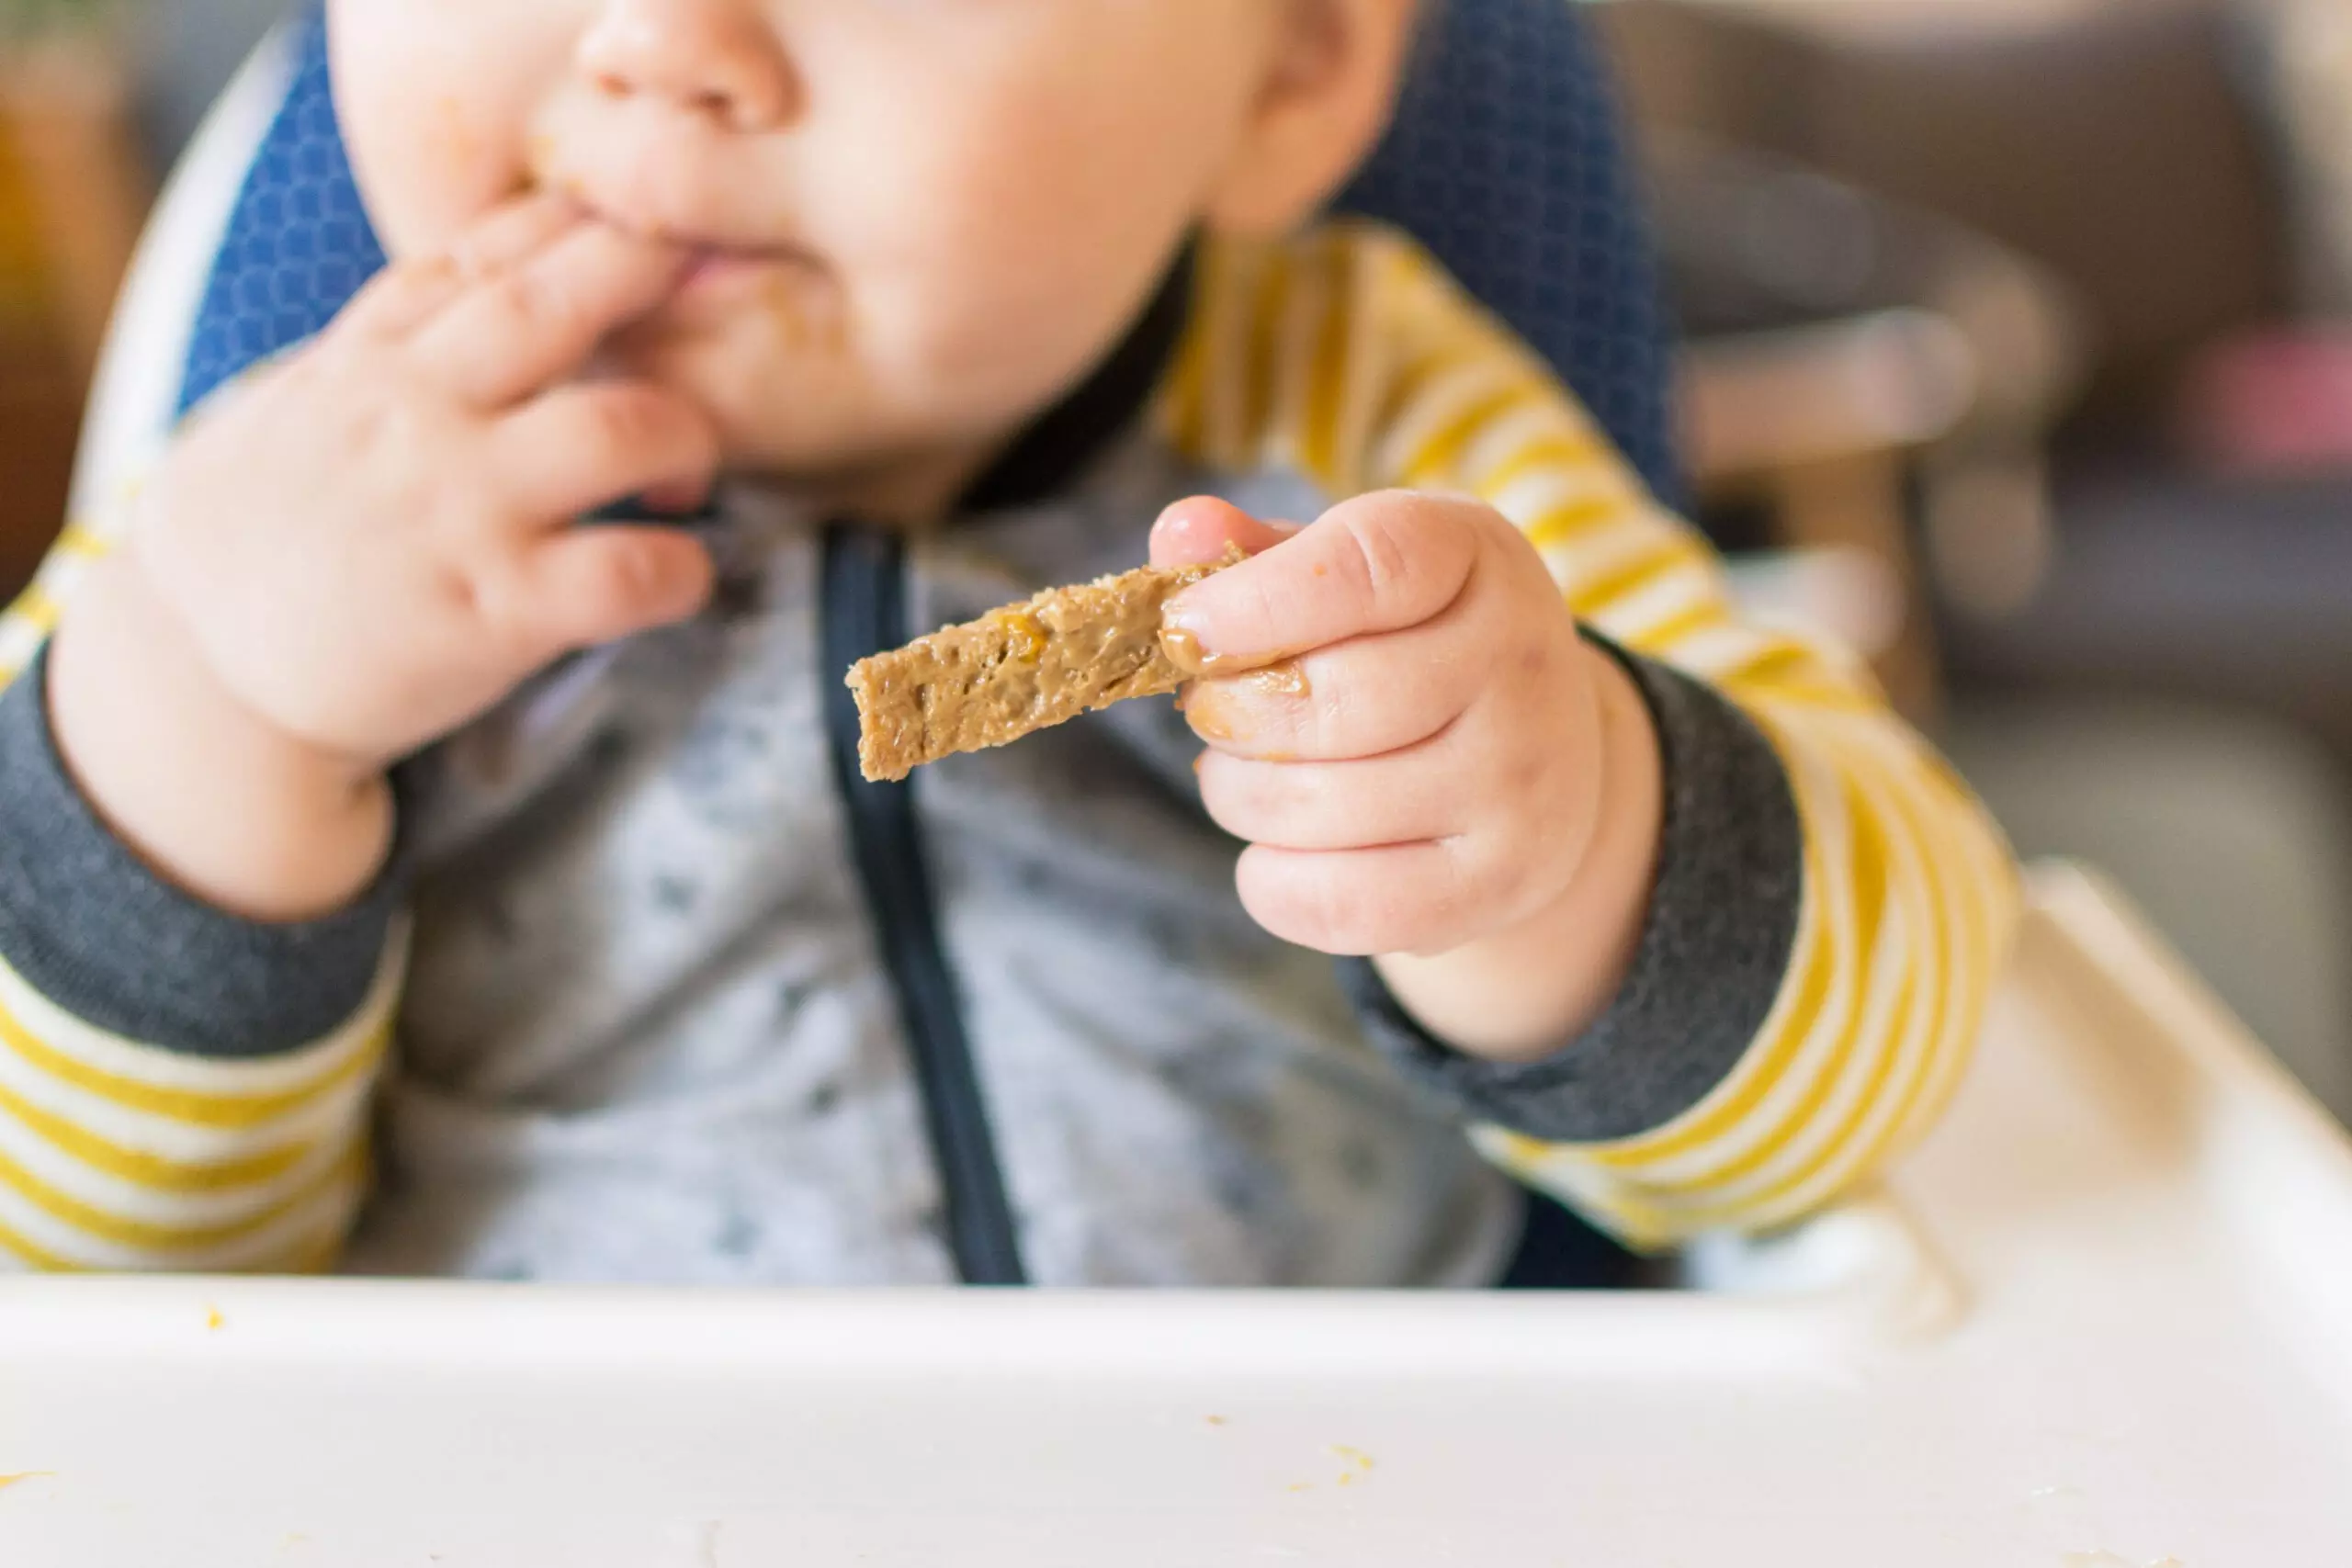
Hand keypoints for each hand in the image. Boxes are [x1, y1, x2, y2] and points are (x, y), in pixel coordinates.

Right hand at [48, 193, 718, 918]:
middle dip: (638, 274)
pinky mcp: (496, 612)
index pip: (476, 254)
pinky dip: (681, 570)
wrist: (202, 684)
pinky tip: (681, 575)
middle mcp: (415, 418)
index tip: (624, 224)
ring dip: (685, 436)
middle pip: (550, 306)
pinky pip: (627, 573)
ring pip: (617, 429)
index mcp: (365, 362)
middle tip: (702, 297)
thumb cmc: (257, 543)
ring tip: (680, 472)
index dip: (564, 226)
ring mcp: (460, 511)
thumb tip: (456, 281)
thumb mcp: (296, 411)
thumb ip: (380, 347)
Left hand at [1151, 491, 1662, 1059]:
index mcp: (1477, 555)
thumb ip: (1259, 553)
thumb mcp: (1353, 576)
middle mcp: (1523, 661)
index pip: (1367, 566)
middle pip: (1327, 701)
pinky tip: (1275, 849)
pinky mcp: (1504, 882)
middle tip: (1212, 712)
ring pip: (1317, 804)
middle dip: (1227, 714)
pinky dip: (1271, 882)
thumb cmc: (1410, 646)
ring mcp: (1523, 780)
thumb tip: (1179, 530)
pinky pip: (1340, 902)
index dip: (1254, 603)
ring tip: (1246, 776)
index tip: (1186, 630)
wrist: (1543, 760)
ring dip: (1238, 797)